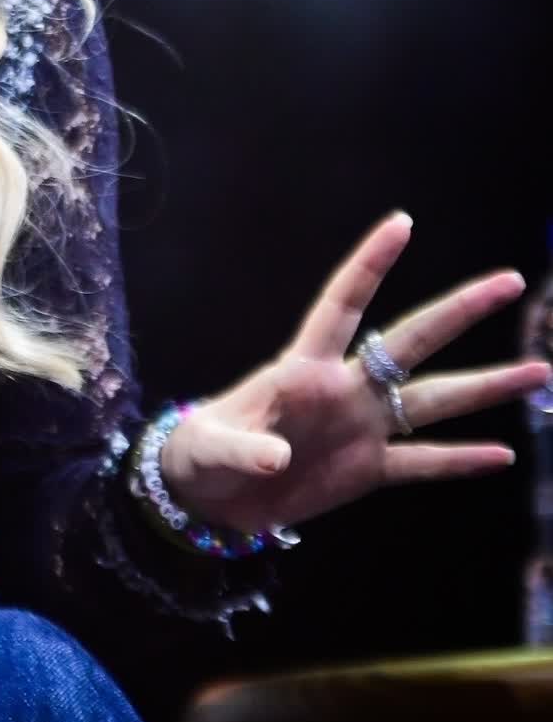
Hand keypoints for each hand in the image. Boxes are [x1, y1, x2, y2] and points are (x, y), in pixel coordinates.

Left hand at [157, 212, 550, 534]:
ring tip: (538, 371)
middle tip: (509, 280)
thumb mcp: (213, 446)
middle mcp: (344, 388)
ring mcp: (361, 427)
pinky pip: (423, 462)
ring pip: (435, 400)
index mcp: (303, 367)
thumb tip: (277, 459)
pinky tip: (504, 453)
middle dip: (459, 311)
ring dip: (485, 387)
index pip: (343, 302)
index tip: (402, 222)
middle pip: (411, 340)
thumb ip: (245, 449)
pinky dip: (461, 460)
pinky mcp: (367, 471)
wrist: (208, 499)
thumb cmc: (202, 453)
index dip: (370, 264)